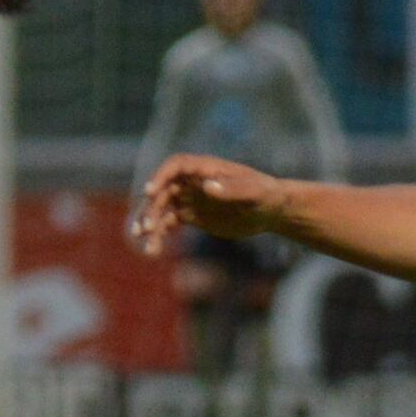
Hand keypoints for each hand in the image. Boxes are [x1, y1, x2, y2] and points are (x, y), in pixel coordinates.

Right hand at [130, 154, 289, 251]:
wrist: (270, 210)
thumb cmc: (265, 194)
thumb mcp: (253, 191)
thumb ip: (232, 188)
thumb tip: (206, 186)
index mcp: (205, 169)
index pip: (175, 166)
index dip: (160, 177)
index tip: (149, 192)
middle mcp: (193, 181)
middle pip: (163, 190)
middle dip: (151, 207)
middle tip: (147, 228)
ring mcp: (191, 198)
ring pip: (161, 208)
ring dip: (150, 223)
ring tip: (145, 243)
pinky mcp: (192, 216)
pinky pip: (169, 223)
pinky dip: (159, 235)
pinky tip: (153, 250)